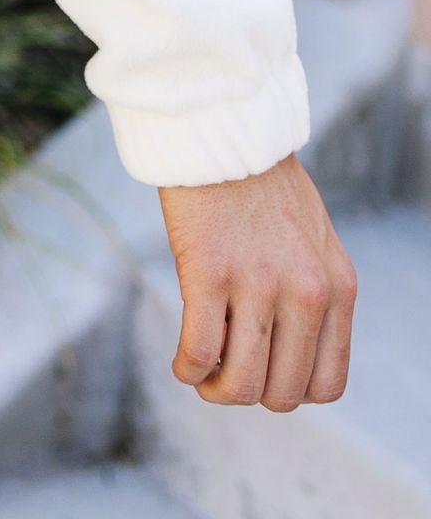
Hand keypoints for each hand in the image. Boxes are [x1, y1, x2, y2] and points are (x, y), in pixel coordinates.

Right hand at [160, 156, 355, 409]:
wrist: (221, 125)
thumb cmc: (260, 181)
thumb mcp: (313, 240)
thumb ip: (312, 291)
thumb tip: (287, 351)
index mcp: (337, 287)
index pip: (328, 385)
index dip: (289, 389)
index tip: (263, 371)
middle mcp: (306, 292)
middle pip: (283, 393)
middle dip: (250, 393)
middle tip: (223, 374)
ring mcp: (258, 283)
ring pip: (241, 383)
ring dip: (216, 388)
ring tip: (200, 371)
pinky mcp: (209, 270)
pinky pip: (200, 351)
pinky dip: (187, 367)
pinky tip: (181, 359)